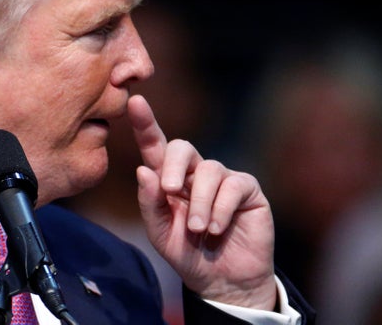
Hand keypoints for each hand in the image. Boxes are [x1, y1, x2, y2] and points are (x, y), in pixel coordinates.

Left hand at [127, 94, 276, 309]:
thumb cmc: (188, 254)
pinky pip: (232, 186)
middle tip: (170, 190)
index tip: (135, 101)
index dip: (145, 123)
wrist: (223, 281)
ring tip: (199, 230)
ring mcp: (222, 179)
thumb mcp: (161, 233)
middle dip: (174, 165)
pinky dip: (221, 209)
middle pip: (182, 147)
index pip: (155, 146)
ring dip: (200, 202)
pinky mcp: (247, 190)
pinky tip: (216, 229)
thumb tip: (143, 170)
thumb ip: (150, 203)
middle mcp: (195, 173)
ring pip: (209, 170)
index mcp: (169, 180)